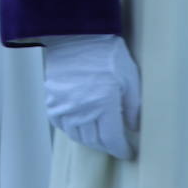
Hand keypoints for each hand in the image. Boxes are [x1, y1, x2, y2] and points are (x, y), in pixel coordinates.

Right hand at [42, 35, 140, 159]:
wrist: (76, 35)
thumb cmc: (106, 53)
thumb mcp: (130, 77)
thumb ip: (134, 106)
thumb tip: (134, 128)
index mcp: (104, 104)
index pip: (112, 139)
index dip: (121, 150)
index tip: (128, 153)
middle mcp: (82, 109)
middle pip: (94, 141)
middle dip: (107, 146)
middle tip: (115, 144)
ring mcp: (64, 106)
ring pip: (77, 136)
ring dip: (90, 140)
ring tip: (99, 137)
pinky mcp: (52, 100)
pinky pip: (61, 125)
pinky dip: (72, 129)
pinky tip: (80, 125)